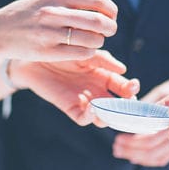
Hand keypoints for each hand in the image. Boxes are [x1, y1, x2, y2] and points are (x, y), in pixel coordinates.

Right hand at [0, 0, 118, 63]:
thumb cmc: (27, 14)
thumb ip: (71, 1)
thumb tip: (103, 7)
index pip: (97, 0)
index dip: (111, 10)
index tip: (111, 15)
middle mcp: (53, 12)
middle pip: (97, 21)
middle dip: (110, 27)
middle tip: (109, 31)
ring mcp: (50, 33)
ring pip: (91, 39)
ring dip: (99, 41)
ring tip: (94, 41)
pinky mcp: (47, 51)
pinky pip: (80, 53)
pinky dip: (89, 52)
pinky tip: (85, 50)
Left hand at [13, 50, 139, 125]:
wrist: (34, 57)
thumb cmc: (61, 50)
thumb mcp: (85, 52)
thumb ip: (103, 60)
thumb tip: (123, 69)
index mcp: (104, 76)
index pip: (123, 87)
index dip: (131, 89)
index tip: (134, 86)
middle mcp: (97, 91)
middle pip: (117, 105)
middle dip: (126, 106)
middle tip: (129, 101)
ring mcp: (84, 101)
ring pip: (103, 116)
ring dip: (110, 115)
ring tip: (111, 106)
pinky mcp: (70, 108)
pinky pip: (84, 118)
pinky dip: (91, 117)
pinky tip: (93, 106)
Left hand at [110, 77, 168, 165]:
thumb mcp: (165, 90)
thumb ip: (152, 103)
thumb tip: (135, 112)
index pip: (151, 138)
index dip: (133, 142)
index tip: (119, 138)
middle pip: (152, 150)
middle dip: (131, 150)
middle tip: (116, 146)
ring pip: (157, 157)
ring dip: (137, 156)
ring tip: (120, 151)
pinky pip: (163, 158)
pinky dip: (148, 160)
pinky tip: (135, 157)